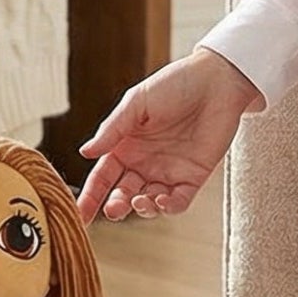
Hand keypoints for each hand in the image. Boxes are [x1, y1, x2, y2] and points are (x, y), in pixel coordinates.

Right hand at [78, 48, 262, 222]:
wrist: (216, 81)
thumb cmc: (174, 84)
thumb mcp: (136, 102)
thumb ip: (112, 129)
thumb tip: (85, 152)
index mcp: (126, 145)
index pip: (103, 176)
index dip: (91, 196)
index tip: (80, 215)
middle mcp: (144, 162)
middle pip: (123, 194)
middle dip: (115, 206)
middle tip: (113, 210)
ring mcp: (168, 171)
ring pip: (148, 202)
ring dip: (142, 208)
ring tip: (140, 202)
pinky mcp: (193, 177)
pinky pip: (178, 202)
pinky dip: (168, 207)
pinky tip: (162, 201)